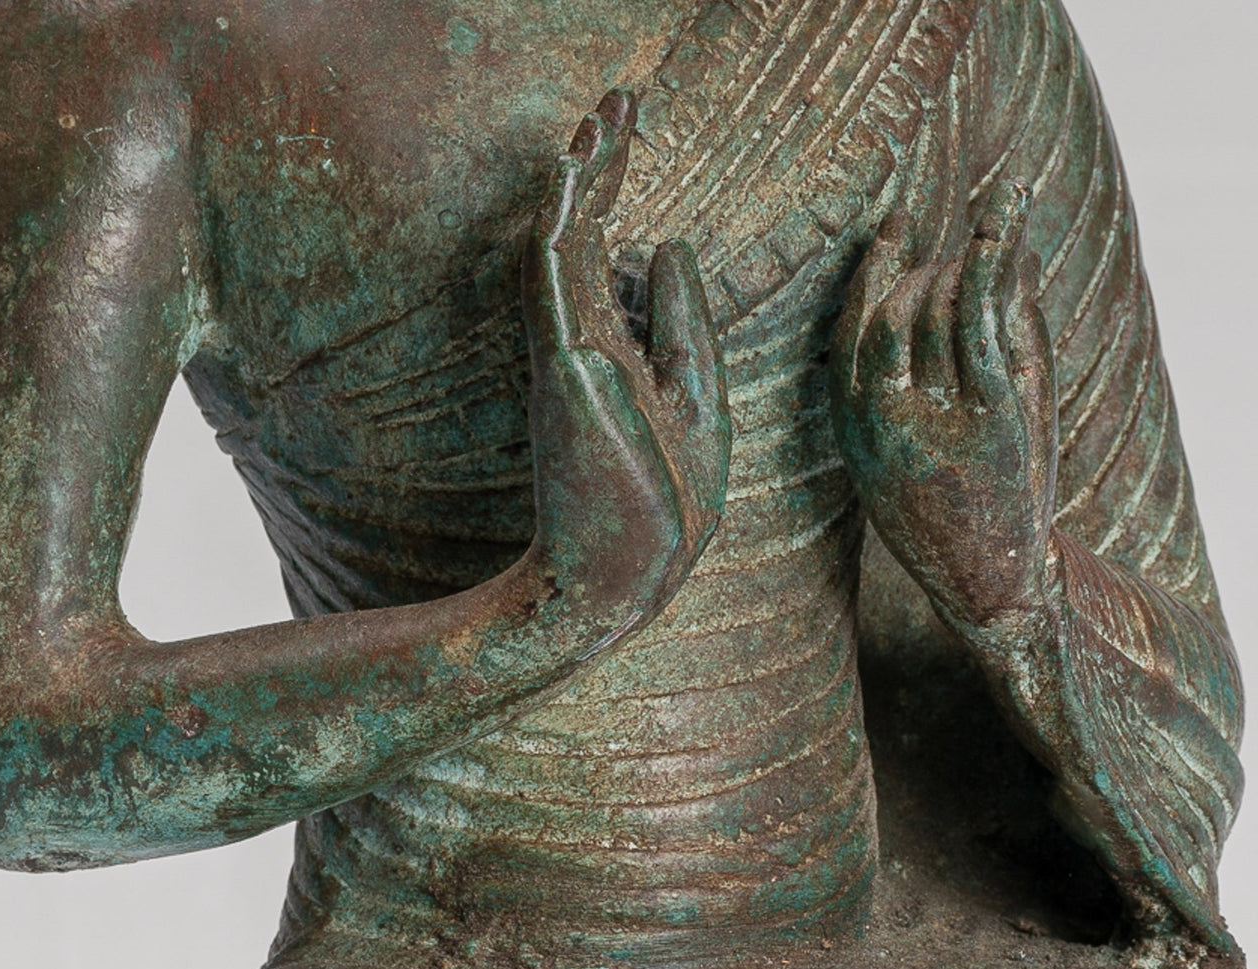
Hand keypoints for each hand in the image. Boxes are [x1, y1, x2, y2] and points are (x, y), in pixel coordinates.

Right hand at [521, 88, 730, 625]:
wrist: (625, 583)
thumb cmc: (661, 508)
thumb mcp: (698, 402)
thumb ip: (684, 326)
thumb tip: (676, 247)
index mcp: (620, 346)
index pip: (616, 247)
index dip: (620, 184)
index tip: (627, 126)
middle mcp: (587, 340)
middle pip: (590, 232)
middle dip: (603, 162)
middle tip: (616, 97)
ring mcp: (571, 354)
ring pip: (570, 246)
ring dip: (582, 177)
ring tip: (598, 115)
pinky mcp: (566, 370)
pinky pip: (558, 285)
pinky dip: (562, 225)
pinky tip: (569, 173)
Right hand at [831, 182, 1057, 628]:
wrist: (988, 586)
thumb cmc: (949, 521)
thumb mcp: (896, 457)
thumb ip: (900, 383)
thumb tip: (913, 306)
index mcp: (851, 424)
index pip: (850, 326)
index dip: (873, 269)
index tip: (895, 226)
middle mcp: (881, 415)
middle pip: (896, 310)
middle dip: (929, 267)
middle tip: (969, 250)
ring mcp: (933, 416)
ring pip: (939, 309)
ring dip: (965, 261)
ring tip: (998, 225)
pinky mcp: (989, 417)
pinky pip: (980, 323)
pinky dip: (988, 267)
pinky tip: (1000, 233)